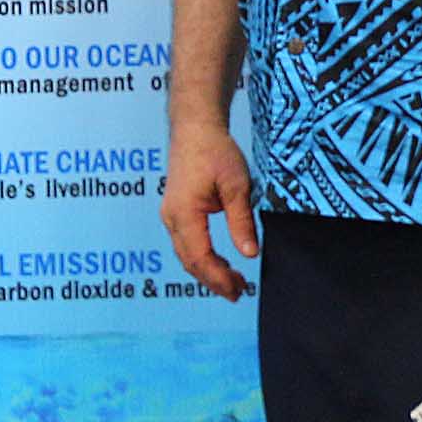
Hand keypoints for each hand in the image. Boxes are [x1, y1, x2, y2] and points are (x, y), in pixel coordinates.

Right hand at [160, 119, 257, 301]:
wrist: (196, 128)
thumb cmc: (215, 151)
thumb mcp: (237, 185)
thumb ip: (241, 221)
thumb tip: (250, 253)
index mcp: (184, 213)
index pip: (200, 257)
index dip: (219, 278)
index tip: (238, 290)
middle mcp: (172, 217)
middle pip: (189, 261)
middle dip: (213, 280)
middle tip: (238, 293)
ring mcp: (171, 215)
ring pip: (186, 255)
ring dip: (207, 271)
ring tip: (233, 281)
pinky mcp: (176, 211)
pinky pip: (186, 243)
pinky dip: (201, 258)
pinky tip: (218, 262)